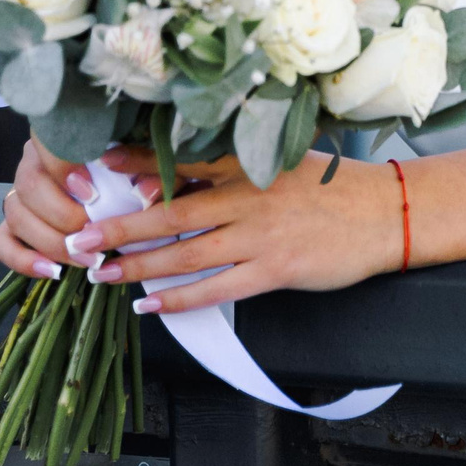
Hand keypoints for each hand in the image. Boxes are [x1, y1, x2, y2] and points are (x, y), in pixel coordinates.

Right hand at [0, 137, 159, 280]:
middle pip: (28, 185)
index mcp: (61, 138)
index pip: (47, 144)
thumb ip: (148, 172)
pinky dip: (24, 260)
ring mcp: (21, 194)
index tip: (92, 194)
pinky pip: (3, 242)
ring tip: (86, 259)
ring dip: (50, 241)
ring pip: (16, 214)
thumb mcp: (149, 168)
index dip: (64, 169)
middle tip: (93, 234)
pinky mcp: (15, 225)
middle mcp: (34, 163)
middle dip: (62, 215)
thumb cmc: (137, 173)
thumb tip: (146, 190)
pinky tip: (52, 271)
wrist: (127, 196)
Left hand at [58, 147, 404, 313]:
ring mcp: (262, 236)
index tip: (99, 163)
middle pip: (172, 213)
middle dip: (120, 227)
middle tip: (79, 238)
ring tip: (100, 274)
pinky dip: (179, 298)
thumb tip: (175, 182)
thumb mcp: (284, 163)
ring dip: (138, 266)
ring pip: (187, 253)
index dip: (138, 162)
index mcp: (251, 164)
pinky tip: (150, 305)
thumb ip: (235, 171)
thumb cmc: (334, 187)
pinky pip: (217, 288)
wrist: (387, 212)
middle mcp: (250, 197)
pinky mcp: (276, 270)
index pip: (184, 160)